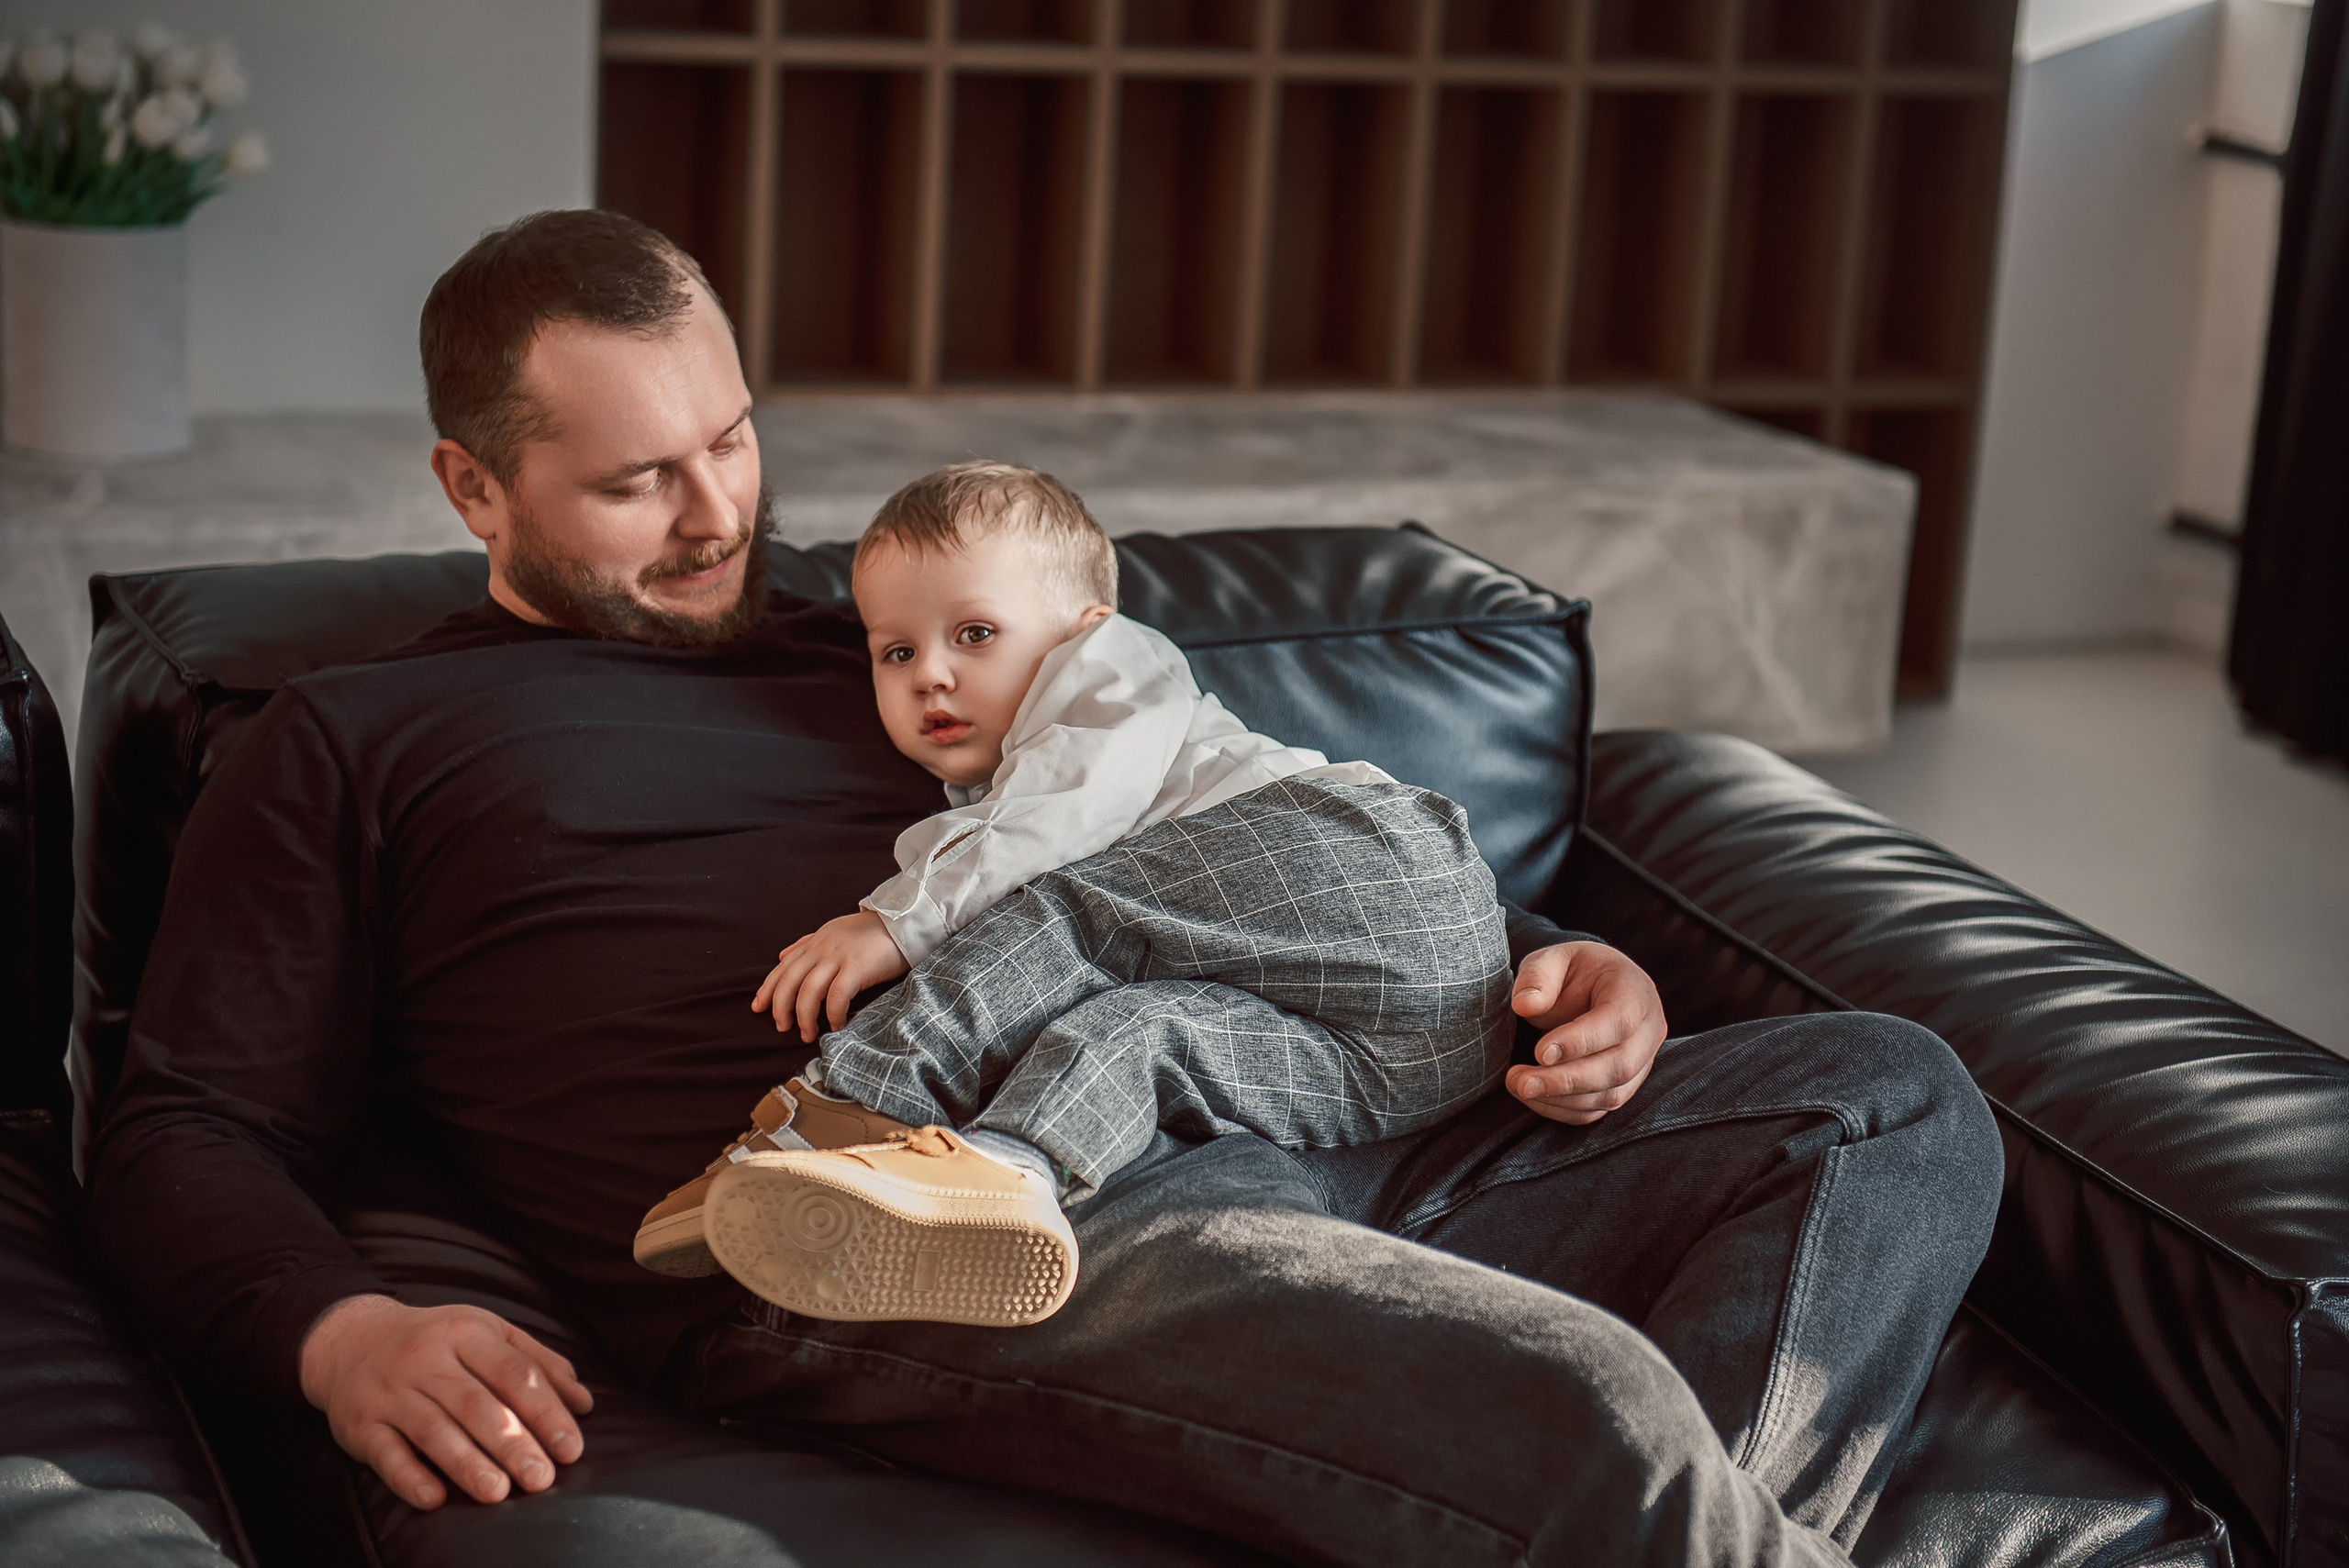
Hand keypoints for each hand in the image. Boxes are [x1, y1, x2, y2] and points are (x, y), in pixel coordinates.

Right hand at [298, 1293, 592, 1510]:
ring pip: (433, 1429)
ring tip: (499, 1492)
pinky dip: (409, 1477)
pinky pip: (385, 1453)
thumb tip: (584, 1404)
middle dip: (511, 1443)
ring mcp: (391, 1391)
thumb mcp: (490, 1335)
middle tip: (541, 1478)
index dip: (545, 1411)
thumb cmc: (439, 1342)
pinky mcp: (360, 1424)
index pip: (513, 1373)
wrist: (353, 1340)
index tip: (571, 1448)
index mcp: (467, 1332)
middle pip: (475, 1404)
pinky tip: (434, 1499)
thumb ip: (538, 1364)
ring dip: (467, 1463)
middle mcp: (427, 1358)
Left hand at [750, 909, 909, 1041]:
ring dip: (805, 1017)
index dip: (768, 989)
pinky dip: (833, 1014)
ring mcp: (838, 957)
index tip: (758, 1008)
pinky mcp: (857, 968)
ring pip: (809, 991)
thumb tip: (782, 956)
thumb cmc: (871, 932)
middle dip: (781, 1008)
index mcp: (815, 942)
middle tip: (782, 1027)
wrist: (903, 923)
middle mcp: (821, 949)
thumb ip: (807, 944)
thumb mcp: (833, 931)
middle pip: (789, 982)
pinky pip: (837, 996)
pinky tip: (836, 1025)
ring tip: (808, 1034)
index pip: (782, 967)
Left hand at [1504, 941, 1666, 1124]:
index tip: (1539, 1051)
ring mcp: (1641, 1062)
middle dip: (1567, 1079)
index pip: (1619, 1021)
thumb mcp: (1551, 959)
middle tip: (1522, 1081)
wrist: (1587, 987)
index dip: (1581, 1041)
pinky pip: (1600, 1109)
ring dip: (1562, 1098)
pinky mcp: (1625, 1085)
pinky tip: (1533, 1097)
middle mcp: (1648, 1030)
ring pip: (1611, 1094)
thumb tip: (1525, 1005)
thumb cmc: (1571, 971)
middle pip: (1619, 1065)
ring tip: (1519, 1085)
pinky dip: (1564, 1109)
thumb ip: (1537, 977)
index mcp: (1634, 990)